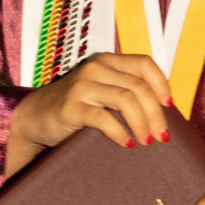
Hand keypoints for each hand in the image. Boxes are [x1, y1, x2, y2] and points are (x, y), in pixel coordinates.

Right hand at [6, 49, 171, 176]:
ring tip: (147, 141)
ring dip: (142, 124)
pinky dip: (120, 132)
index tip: (170, 107)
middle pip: (139, 87)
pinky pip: (104, 118)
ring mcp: (83, 86)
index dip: (162, 84)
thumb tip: (162, 112)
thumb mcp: (101, 90)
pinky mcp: (72, 107)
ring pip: (127, 100)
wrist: (34, 117)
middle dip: (156, 113)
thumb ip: (124, 91)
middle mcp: (96, 68)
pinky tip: (126, 143)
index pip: (144, 64)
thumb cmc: (74, 107)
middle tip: (162, 136)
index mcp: (107, 61)